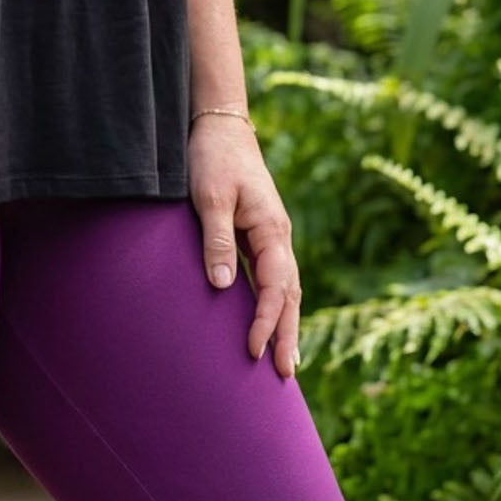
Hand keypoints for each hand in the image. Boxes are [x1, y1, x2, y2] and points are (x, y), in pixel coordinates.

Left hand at [188, 115, 300, 378]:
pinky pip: (272, 277)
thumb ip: (217, 240)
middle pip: (290, 294)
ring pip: (285, 288)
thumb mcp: (210, 196)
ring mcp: (271, 236)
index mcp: (272, 229)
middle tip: (285, 375)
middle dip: (288, 334)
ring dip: (286, 323)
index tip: (255, 351)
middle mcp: (278, 236)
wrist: (219, 126)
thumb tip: (223, 287)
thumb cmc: (213, 158)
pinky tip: (269, 320)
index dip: (266, 320)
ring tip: (286, 360)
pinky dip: (275, 303)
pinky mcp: (259, 233)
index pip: (276, 286)